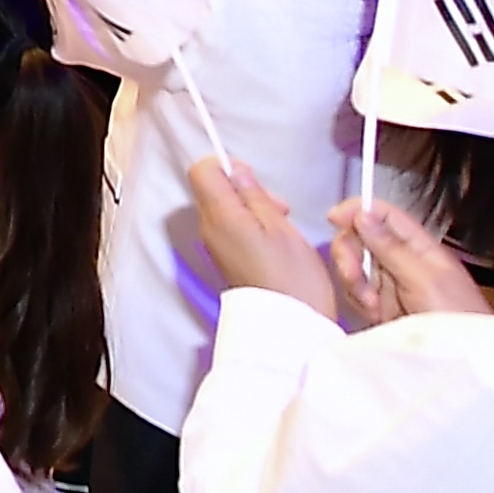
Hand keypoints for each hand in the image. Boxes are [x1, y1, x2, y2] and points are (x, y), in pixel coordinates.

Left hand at [186, 158, 338, 317]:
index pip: (201, 171)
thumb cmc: (292, 277)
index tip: (255, 180)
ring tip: (281, 224)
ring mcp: (215, 245)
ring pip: (222, 208)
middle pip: (212, 188)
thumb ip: (254, 195)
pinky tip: (274, 240)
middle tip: (278, 207)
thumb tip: (236, 170)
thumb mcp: (281, 228)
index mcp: (219, 217)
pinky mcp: (226, 258)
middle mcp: (209, 229)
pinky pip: (229, 228)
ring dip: (250, 207)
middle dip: (242, 188)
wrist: (289, 326)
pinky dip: (249, 225)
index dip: (226, 166)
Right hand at [325, 200, 493, 328]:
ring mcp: (390, 284)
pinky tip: (373, 313)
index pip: (383, 215)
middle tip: (353, 273)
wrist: (461, 361)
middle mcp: (402, 261)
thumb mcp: (425, 279)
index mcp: (418, 247)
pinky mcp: (381, 306)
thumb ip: (392, 247)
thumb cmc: (459, 319)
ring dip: (354, 282)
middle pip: (360, 239)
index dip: (358, 211)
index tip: (335, 218)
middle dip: (350, 253)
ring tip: (372, 303)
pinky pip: (355, 293)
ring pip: (354, 266)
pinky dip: (357, 300)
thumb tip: (363, 214)